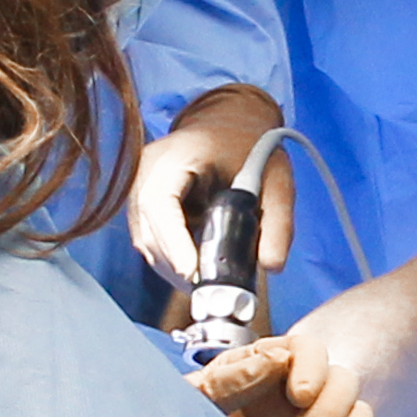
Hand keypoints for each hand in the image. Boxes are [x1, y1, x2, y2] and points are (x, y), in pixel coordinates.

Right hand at [132, 85, 289, 291]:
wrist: (229, 124)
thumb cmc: (251, 147)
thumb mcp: (275, 179)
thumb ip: (278, 221)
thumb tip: (272, 267)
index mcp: (175, 156)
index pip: (160, 203)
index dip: (173, 241)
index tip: (192, 273)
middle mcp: (146, 171)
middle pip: (148, 229)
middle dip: (176, 265)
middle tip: (209, 292)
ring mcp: (138, 188)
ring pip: (145, 240)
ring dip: (172, 267)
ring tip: (206, 286)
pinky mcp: (141, 204)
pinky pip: (149, 239)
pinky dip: (170, 258)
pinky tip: (195, 270)